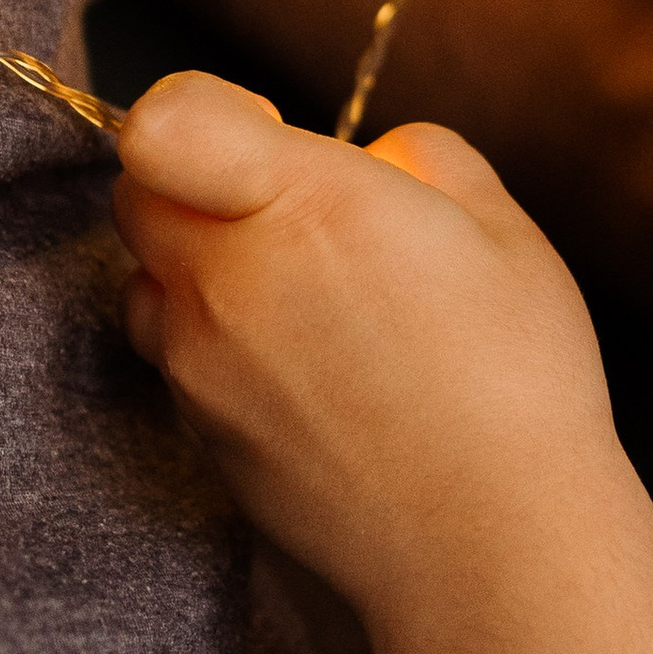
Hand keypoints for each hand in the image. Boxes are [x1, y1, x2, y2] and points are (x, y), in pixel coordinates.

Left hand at [115, 73, 620, 626]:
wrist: (486, 543)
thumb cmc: (513, 382)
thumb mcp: (505, 231)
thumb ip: (427, 161)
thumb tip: (381, 161)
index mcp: (302, 204)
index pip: (163, 122)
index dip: (205, 110)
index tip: (266, 132)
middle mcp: (228, 280)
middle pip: (139, 195)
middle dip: (195, 184)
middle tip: (290, 214)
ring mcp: (200, 366)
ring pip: (149, 282)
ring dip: (199, 270)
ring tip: (302, 303)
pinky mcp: (200, 435)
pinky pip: (177, 361)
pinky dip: (219, 347)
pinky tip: (310, 374)